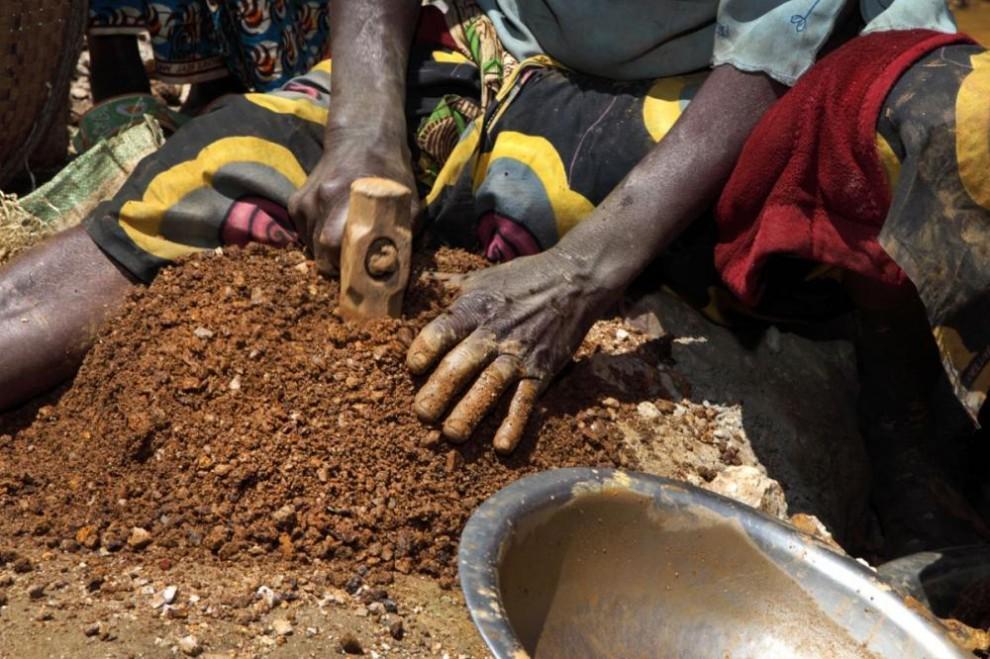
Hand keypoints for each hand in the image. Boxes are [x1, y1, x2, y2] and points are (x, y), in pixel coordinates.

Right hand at [288, 128, 417, 274]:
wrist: (361, 137)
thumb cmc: (387, 170)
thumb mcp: (406, 198)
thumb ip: (404, 230)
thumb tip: (400, 265)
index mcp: (346, 199)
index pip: (334, 246)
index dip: (345, 269)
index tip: (359, 279)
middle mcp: (320, 201)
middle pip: (320, 253)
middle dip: (337, 268)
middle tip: (354, 271)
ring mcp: (305, 202)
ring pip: (310, 247)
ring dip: (326, 254)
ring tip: (347, 249)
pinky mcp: (296, 203)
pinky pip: (304, 234)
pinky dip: (316, 241)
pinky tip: (334, 231)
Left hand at [406, 248, 614, 452]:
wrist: (574, 282)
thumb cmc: (519, 281)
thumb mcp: (478, 277)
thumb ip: (443, 286)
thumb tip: (411, 284)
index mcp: (473, 308)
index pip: (443, 330)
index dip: (425, 349)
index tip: (413, 367)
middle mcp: (494, 332)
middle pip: (461, 364)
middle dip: (439, 391)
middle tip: (422, 414)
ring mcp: (519, 354)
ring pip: (490, 387)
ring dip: (469, 413)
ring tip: (451, 434)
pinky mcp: (542, 370)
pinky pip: (525, 400)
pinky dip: (515, 424)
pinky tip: (502, 447)